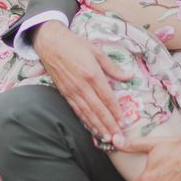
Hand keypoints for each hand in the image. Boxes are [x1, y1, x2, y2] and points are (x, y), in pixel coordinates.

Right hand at [34, 21, 132, 139]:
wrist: (50, 43)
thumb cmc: (75, 44)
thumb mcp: (97, 51)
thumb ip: (113, 67)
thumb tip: (129, 76)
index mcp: (92, 74)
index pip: (107, 98)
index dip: (116, 112)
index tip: (123, 123)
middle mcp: (82, 86)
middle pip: (98, 110)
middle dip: (109, 125)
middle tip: (118, 137)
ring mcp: (72, 91)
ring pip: (87, 113)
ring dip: (98, 127)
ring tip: (107, 138)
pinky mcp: (65, 94)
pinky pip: (77, 110)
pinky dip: (85, 121)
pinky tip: (92, 129)